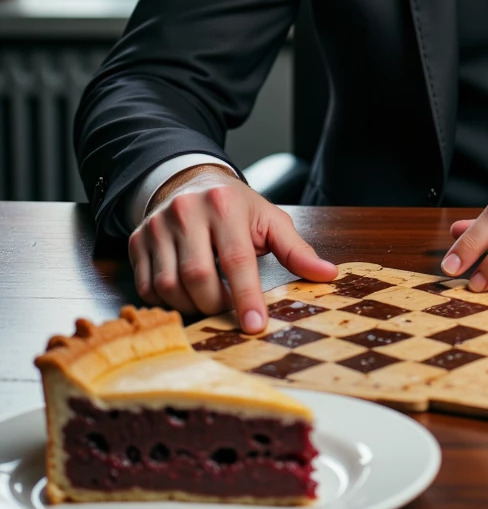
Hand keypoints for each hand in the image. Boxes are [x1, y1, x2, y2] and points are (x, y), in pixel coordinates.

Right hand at [128, 165, 336, 332]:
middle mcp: (187, 212)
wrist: (191, 181)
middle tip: (229, 310)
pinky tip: (186, 295)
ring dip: (192, 306)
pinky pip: (147, 287)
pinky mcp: (138, 240)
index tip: (254, 327)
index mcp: (225, 205)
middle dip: (217, 305)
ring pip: (169, 286)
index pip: (236, 260)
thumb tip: (328, 275)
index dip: (246, 298)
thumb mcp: (270, 220)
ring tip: (210, 300)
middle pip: (198, 276)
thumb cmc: (236, 207)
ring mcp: (157, 226)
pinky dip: (168, 302)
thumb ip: (297, 250)